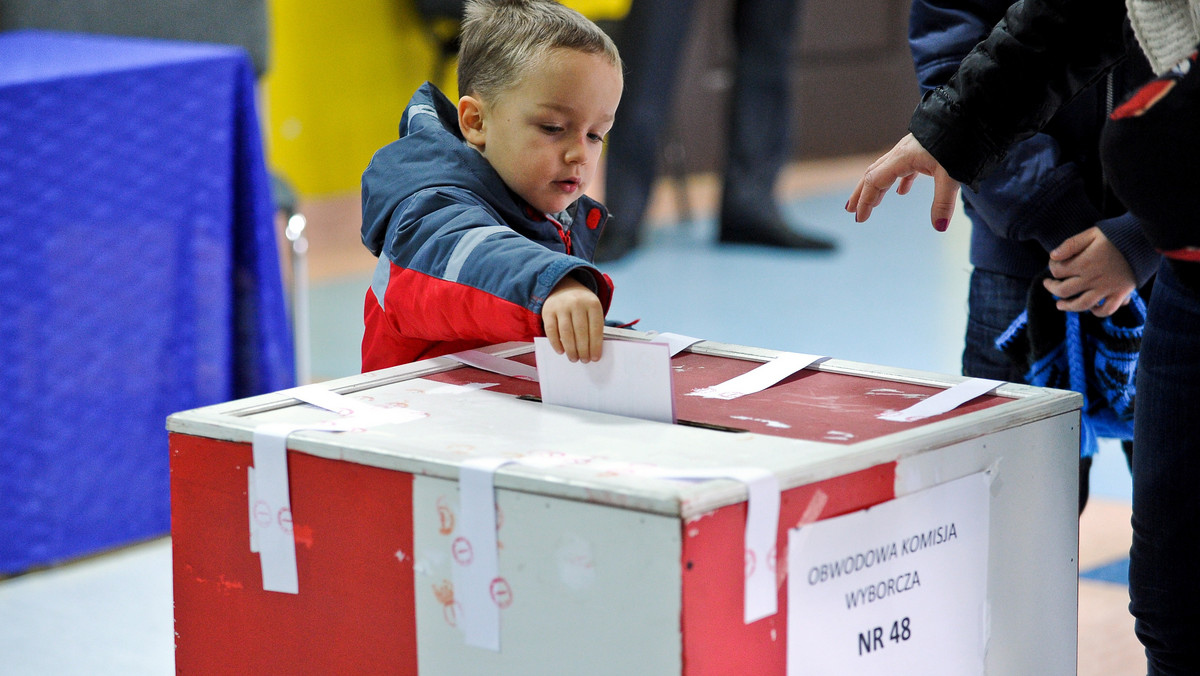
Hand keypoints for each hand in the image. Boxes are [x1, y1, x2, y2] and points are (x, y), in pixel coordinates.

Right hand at [542, 276, 603, 362]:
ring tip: (574, 358)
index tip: (595, 358)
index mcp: (592, 303)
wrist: (563, 287)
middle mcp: (577, 303)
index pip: (596, 328)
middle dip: (583, 350)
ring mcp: (561, 306)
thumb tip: (592, 351)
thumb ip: (593, 326)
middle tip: (584, 360)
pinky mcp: (548, 311)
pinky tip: (561, 351)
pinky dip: (556, 343)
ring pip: (566, 333)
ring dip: (571, 349)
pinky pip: (551, 330)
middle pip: (581, 332)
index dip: (596, 345)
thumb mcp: (592, 309)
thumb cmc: (581, 305)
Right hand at [846, 133, 960, 229]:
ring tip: (872, 203)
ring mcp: (910, 150)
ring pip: (885, 170)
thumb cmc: (960, 142)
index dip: (865, 200)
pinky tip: (902, 191)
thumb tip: (939, 227)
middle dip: (861, 193)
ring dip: (876, 187)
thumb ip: (943, 202)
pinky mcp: (921, 149)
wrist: (969, 115)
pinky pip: (903, 167)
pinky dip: (898, 181)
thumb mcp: (951, 175)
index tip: (860, 218)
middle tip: (851, 210)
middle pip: (872, 174)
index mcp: (902, 158)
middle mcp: (901, 153)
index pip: (875, 181)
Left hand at [1043, 227, 1135, 316]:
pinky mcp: (1120, 293)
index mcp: (1084, 262)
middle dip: (1052, 288)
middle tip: (1048, 285)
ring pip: (1081, 304)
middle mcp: (1093, 278)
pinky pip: (1106, 309)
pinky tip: (1091, 308)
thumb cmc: (1117, 234)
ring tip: (1060, 305)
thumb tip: (1052, 256)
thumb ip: (1071, 244)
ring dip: (1068, 307)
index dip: (1051, 267)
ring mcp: (1107, 288)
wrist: (1145, 240)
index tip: (1053, 263)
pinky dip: (1097, 312)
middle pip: (1064, 291)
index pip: (1057, 271)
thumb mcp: (1092, 233)